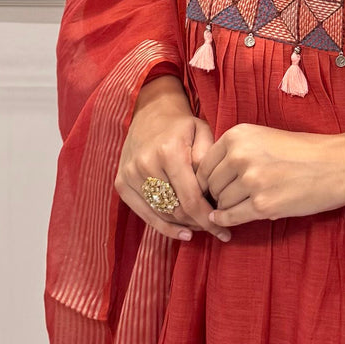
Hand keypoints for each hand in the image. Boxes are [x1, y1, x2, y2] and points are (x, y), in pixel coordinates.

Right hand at [116, 76, 231, 243]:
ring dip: (183, 226)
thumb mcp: (203, 133)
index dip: (208, 219)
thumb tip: (210, 192)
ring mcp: (130, 175)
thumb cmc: (182, 125)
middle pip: (176, 210)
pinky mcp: (121, 183)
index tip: (223, 232)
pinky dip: (164, 225)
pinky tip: (183, 232)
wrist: (150, 112)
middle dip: (198, 223)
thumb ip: (208, 161)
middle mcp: (145, 165)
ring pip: (160, 214)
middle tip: (216, 227)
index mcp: (169, 153)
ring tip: (202, 228)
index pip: (190, 199)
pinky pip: (144, 213)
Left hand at [195, 123, 344, 226]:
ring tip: (241, 204)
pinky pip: (231, 217)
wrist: (336, 165)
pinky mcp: (262, 205)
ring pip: (221, 202)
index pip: (204, 164)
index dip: (206, 179)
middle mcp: (240, 155)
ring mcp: (251, 181)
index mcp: (238, 135)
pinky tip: (226, 220)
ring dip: (227, 207)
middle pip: (211, 184)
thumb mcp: (263, 138)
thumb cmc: (302, 151)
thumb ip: (235, 151)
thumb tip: (207, 177)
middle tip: (227, 199)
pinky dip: (226, 220)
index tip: (211, 187)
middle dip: (216, 194)